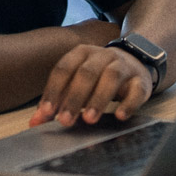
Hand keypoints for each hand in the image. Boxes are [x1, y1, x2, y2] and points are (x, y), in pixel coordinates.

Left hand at [28, 42, 152, 127]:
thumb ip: (57, 101)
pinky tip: (120, 116)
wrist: (135, 62)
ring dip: (98, 99)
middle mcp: (102, 55)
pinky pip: (136, 90)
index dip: (53, 91)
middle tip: (65, 121)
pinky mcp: (141, 80)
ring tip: (89, 120)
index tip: (47, 112)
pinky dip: (128, 103)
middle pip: (86, 74)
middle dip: (74, 98)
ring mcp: (123, 66)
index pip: (63, 69)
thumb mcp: (76, 83)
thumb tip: (34, 122)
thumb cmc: (98, 77)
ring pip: (111, 78)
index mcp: (80, 53)